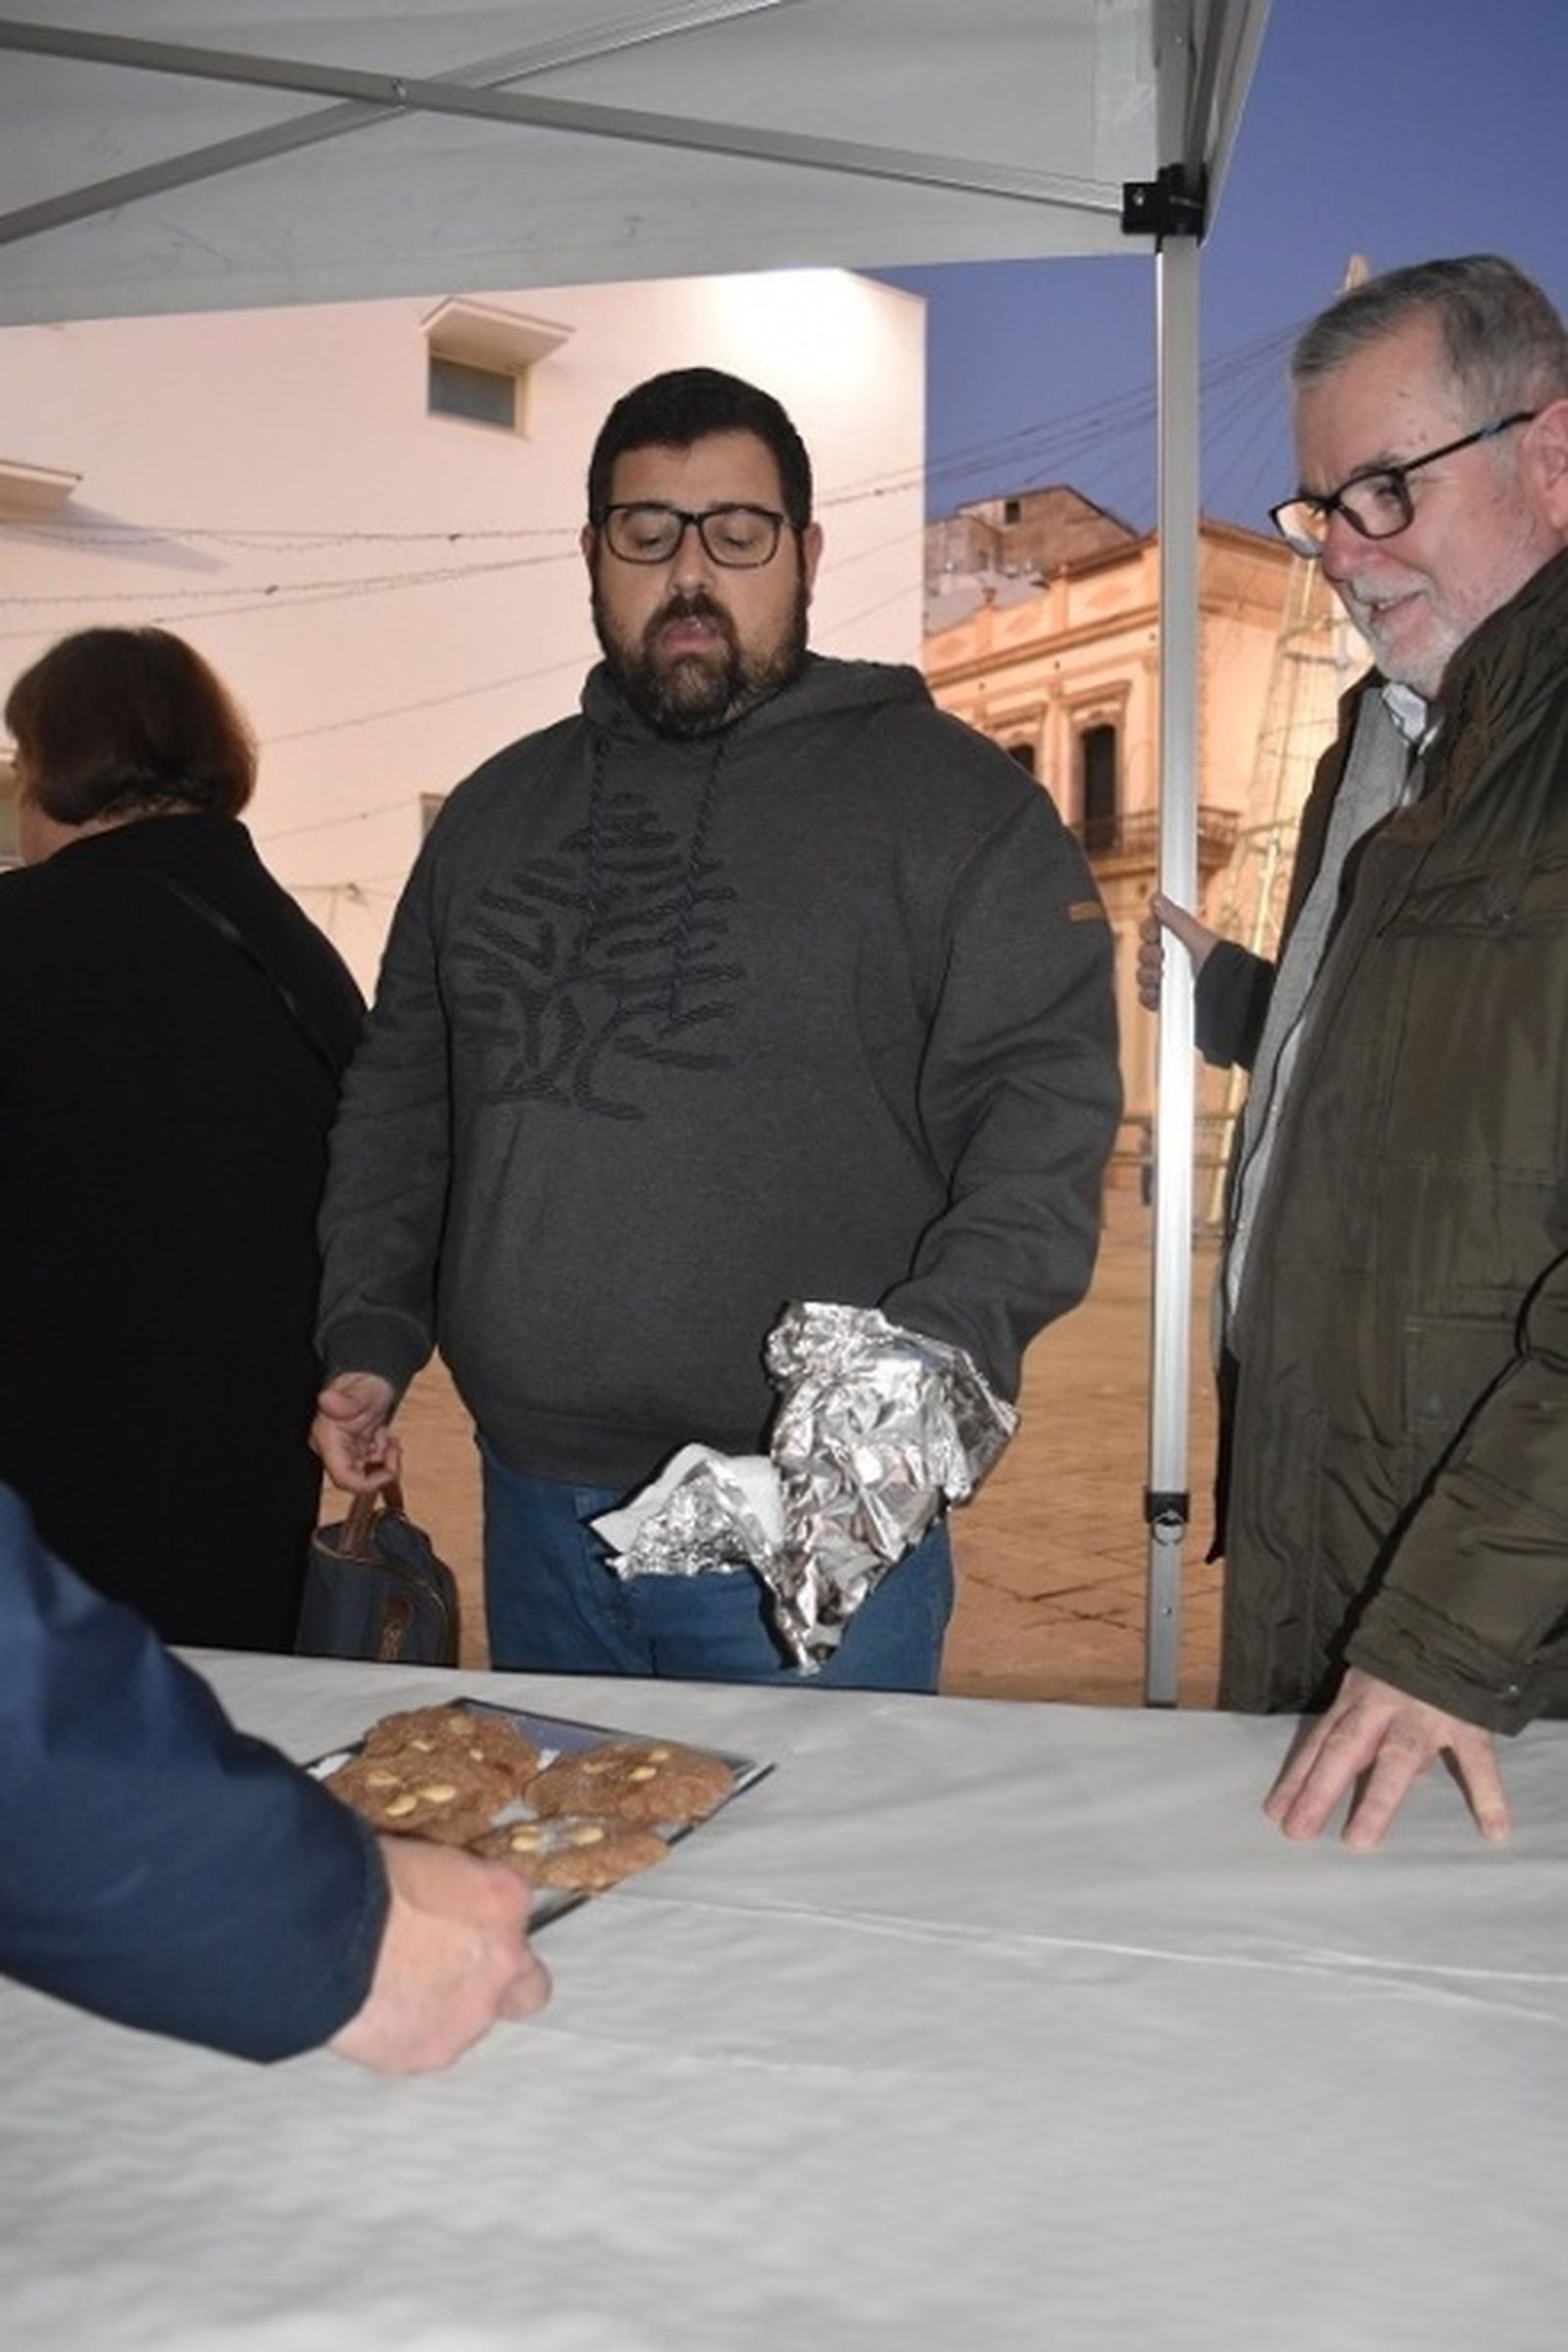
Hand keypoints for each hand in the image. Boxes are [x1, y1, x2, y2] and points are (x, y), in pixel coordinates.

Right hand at [312, 1371, 401, 1492]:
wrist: (370, 1377)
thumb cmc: (364, 1381)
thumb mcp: (363, 1390)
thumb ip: (346, 1400)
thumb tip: (327, 1400)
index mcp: (326, 1437)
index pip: (343, 1478)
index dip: (368, 1483)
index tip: (389, 1470)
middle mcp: (331, 1447)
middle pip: (357, 1479)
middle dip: (380, 1468)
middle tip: (393, 1447)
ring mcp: (342, 1449)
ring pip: (365, 1473)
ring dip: (384, 1461)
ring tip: (389, 1439)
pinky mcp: (353, 1449)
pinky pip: (370, 1465)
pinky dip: (383, 1456)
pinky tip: (386, 1439)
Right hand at [330, 1836, 550, 2074]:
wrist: (329, 1934)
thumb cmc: (366, 1875)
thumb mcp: (421, 1853)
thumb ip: (448, 1882)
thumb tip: (433, 1890)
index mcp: (504, 1896)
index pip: (514, 1908)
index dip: (483, 1916)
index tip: (454, 1917)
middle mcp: (505, 1960)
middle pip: (528, 1984)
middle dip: (500, 1980)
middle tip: (453, 1970)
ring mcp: (473, 2013)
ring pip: (473, 2020)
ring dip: (447, 2008)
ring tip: (393, 1991)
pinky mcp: (433, 2051)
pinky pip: (428, 2044)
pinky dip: (407, 2034)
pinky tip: (373, 2014)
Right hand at [1136, 891, 1218, 1012]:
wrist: (1229, 1000)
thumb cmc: (1223, 968)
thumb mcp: (1200, 939)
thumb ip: (1177, 919)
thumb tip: (1157, 898)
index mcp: (1182, 940)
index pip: (1153, 930)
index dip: (1149, 932)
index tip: (1154, 936)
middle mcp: (1174, 960)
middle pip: (1144, 952)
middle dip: (1149, 956)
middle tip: (1162, 959)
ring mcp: (1169, 982)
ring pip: (1143, 975)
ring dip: (1148, 976)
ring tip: (1162, 979)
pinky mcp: (1166, 1003)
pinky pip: (1146, 997)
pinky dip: (1149, 996)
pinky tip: (1159, 995)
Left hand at [1263, 1666, 1510, 1850]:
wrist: (1455, 1622)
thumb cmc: (1405, 1660)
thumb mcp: (1373, 1682)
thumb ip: (1364, 1725)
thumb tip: (1348, 1771)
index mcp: (1357, 1698)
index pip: (1321, 1741)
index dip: (1298, 1775)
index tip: (1275, 1811)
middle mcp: (1383, 1705)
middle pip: (1345, 1748)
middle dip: (1320, 1789)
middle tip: (1298, 1830)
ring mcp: (1425, 1713)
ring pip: (1397, 1757)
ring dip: (1377, 1799)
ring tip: (1358, 1840)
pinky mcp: (1467, 1719)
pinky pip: (1477, 1759)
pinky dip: (1487, 1794)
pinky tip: (1492, 1830)